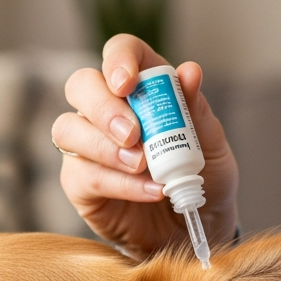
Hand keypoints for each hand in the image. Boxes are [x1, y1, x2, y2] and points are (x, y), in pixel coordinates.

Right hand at [52, 34, 238, 259]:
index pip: (119, 52)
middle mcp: (107, 111)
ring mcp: (87, 147)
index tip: (128, 82)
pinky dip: (119, 183)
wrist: (198, 229)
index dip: (118, 59)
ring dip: (105, 147)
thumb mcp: (212, 147)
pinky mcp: (80, 184)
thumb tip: (190, 72)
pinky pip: (84, 175)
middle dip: (103, 107)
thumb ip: (198, 113)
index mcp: (142, 87)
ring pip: (68, 129)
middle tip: (133, 134)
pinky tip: (151, 190)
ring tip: (143, 165)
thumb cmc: (203, 180)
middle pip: (81, 85)